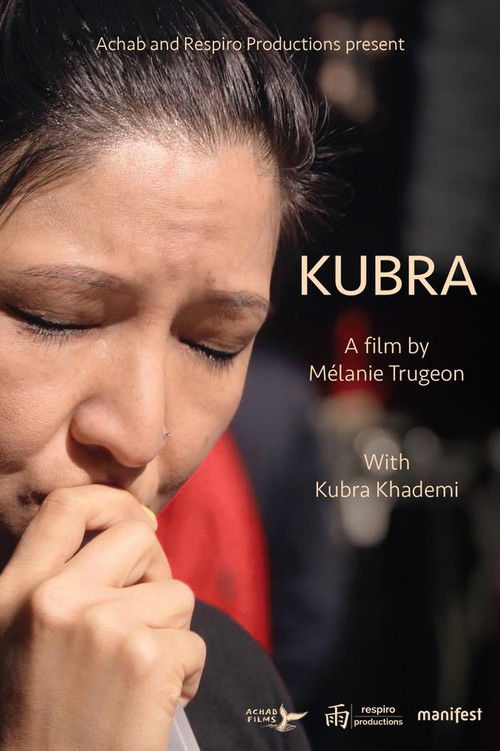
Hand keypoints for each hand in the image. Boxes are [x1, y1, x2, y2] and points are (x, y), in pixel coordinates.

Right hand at [0, 485, 204, 750]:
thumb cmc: (47, 721)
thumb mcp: (28, 640)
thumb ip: (66, 583)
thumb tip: (139, 528)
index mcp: (14, 594)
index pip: (66, 505)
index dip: (113, 502)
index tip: (139, 526)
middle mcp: (50, 601)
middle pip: (137, 537)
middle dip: (155, 572)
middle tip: (144, 619)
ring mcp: (99, 626)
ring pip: (176, 594)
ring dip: (170, 635)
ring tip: (136, 680)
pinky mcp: (145, 658)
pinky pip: (194, 643)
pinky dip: (185, 676)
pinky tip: (150, 707)